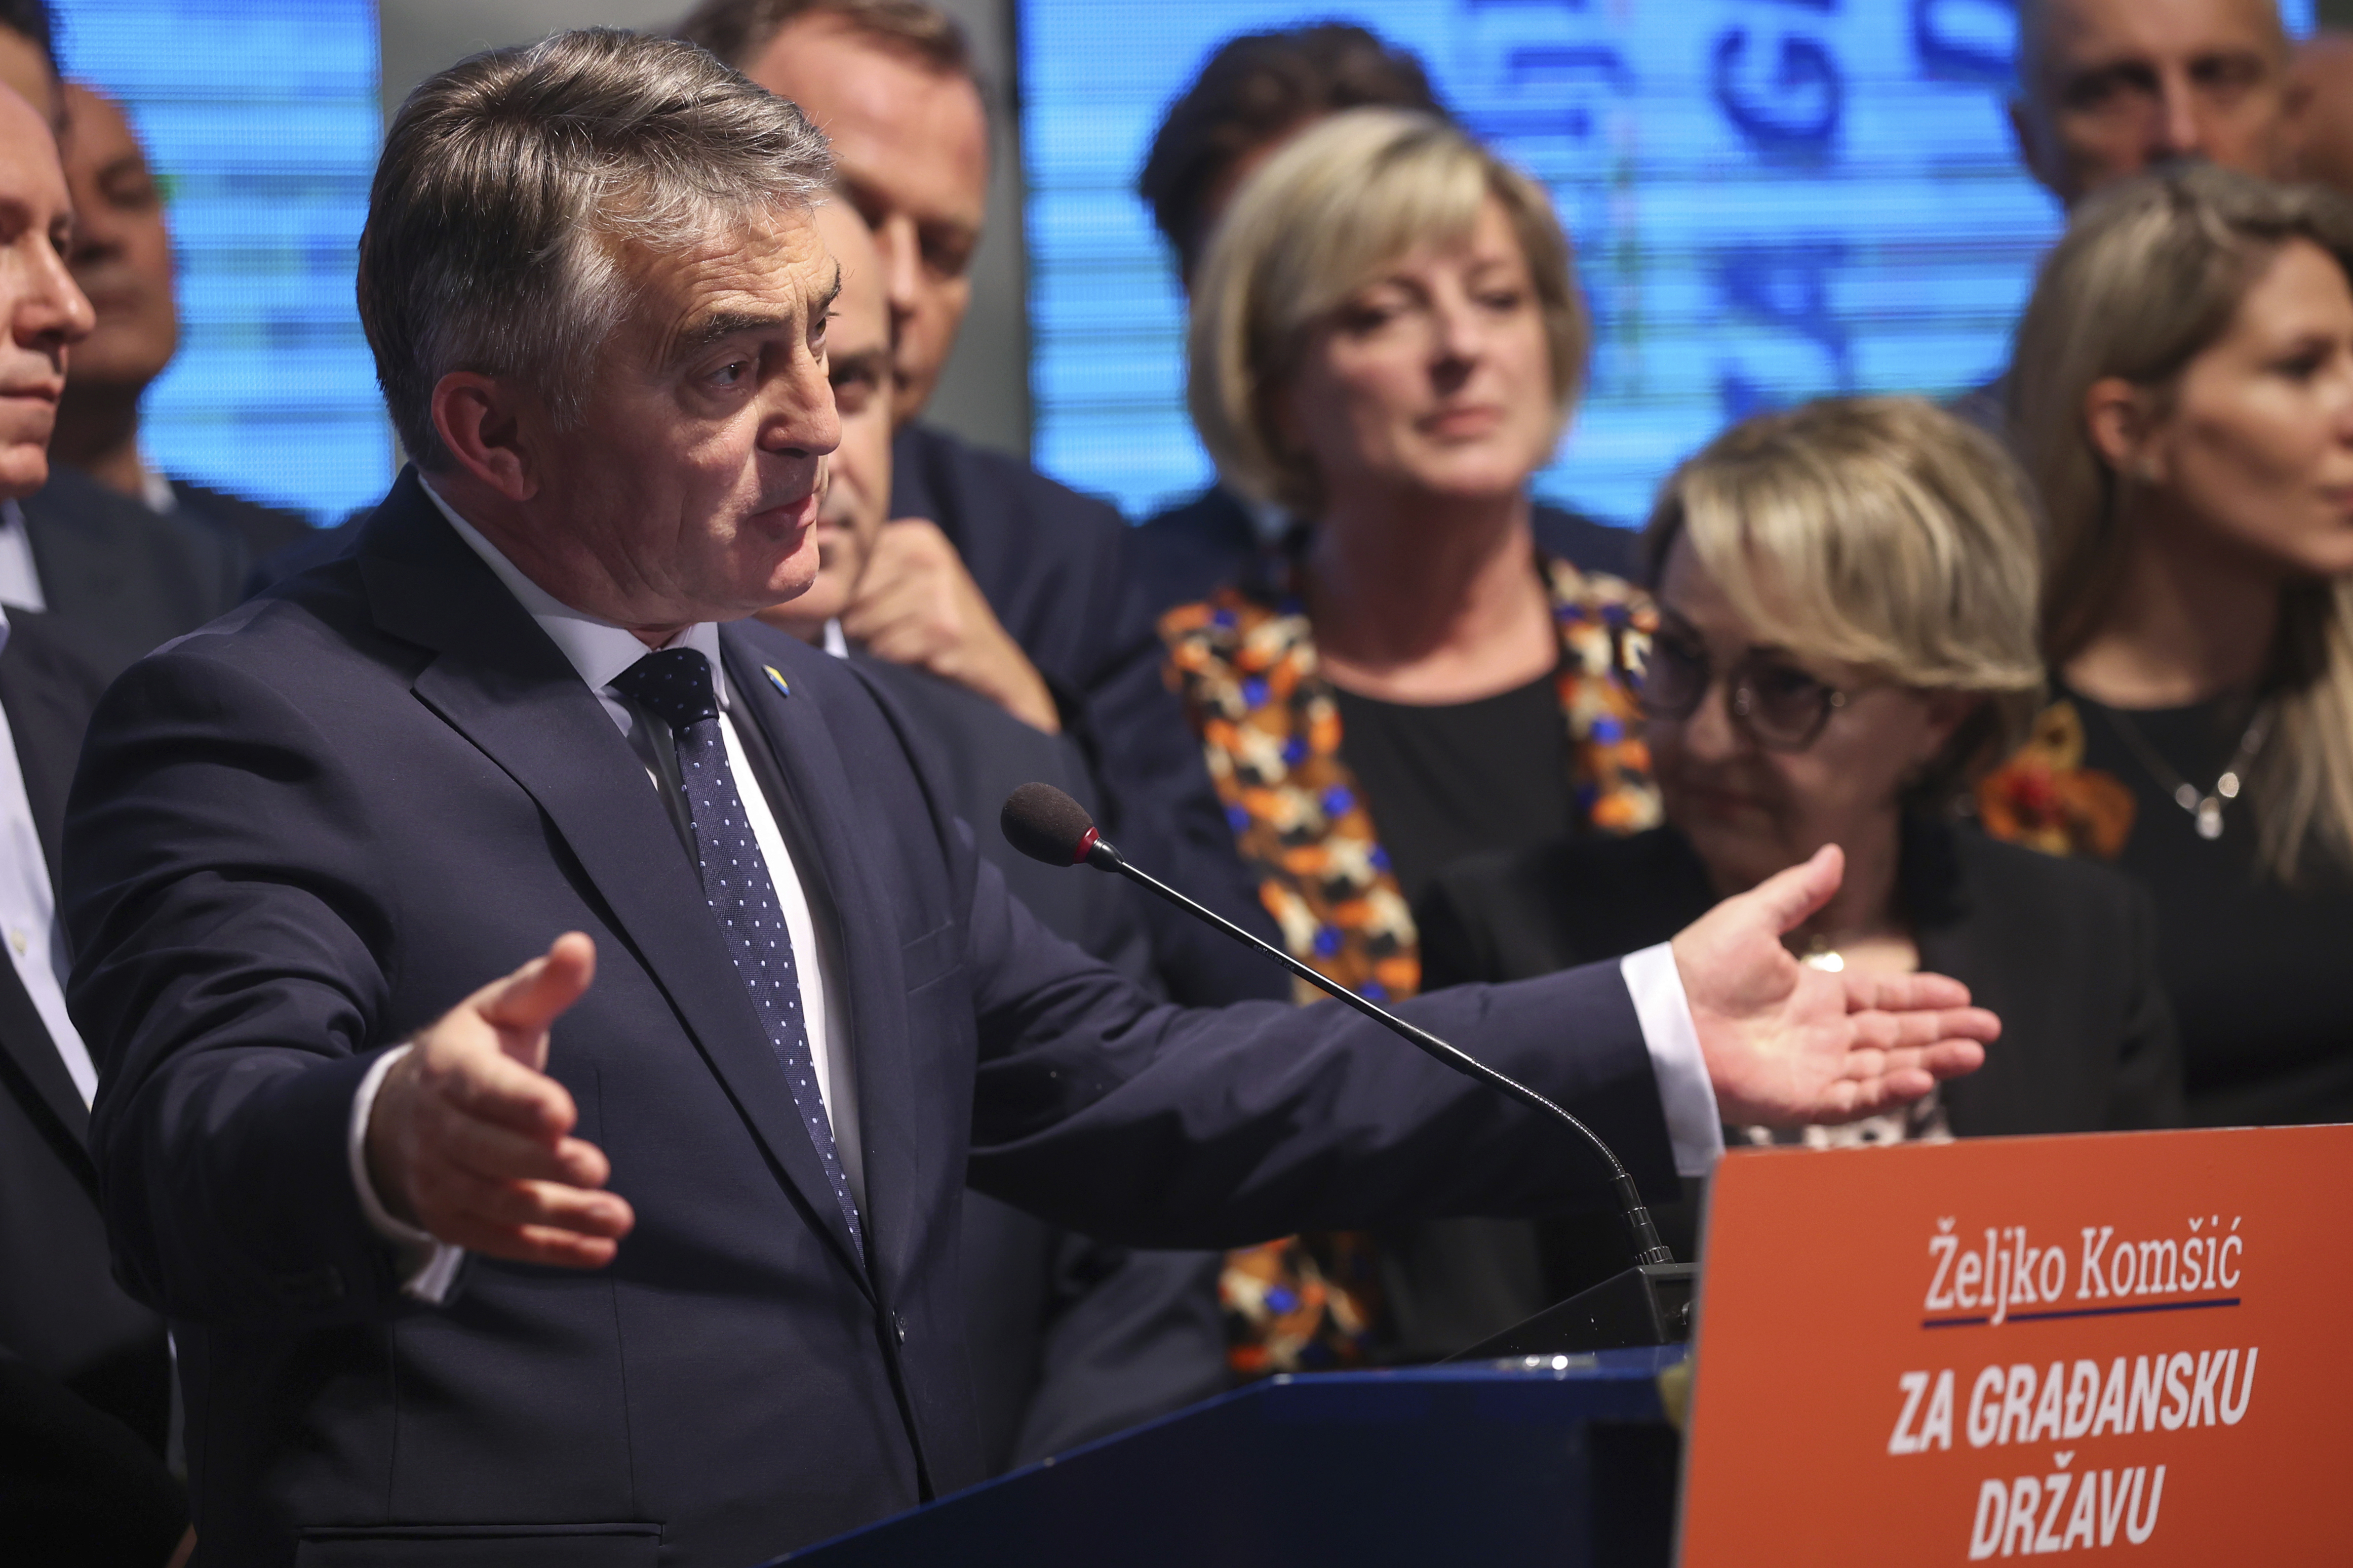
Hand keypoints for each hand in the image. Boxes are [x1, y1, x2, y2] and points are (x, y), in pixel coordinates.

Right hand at [364, 933, 633, 1266]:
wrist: (400, 1110)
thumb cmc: (472, 1053)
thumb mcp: (501, 1010)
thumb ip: (544, 985)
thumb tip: (580, 945)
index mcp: (452, 1070)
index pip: (483, 1088)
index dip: (519, 1102)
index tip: (563, 1113)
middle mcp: (439, 1129)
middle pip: (488, 1154)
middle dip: (542, 1166)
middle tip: (596, 1169)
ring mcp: (442, 1180)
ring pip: (499, 1203)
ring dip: (558, 1215)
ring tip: (616, 1218)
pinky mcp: (452, 1219)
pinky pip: (499, 1241)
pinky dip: (548, 1251)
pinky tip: (598, 1252)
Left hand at [842, 517, 1060, 732]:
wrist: (995, 670)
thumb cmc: (936, 630)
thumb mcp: (905, 586)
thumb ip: (865, 572)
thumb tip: (799, 571)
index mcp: (915, 537)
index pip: (846, 563)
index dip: (844, 598)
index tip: (862, 613)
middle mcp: (927, 555)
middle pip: (850, 594)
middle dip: (856, 622)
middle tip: (887, 635)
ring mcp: (939, 590)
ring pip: (862, 623)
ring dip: (873, 645)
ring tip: (904, 645)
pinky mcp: (944, 628)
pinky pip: (884, 648)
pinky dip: (891, 661)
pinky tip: (916, 658)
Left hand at [1670, 846, 1997, 1126]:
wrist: (1662, 1018)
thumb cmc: (1697, 967)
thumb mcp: (1753, 917)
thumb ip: (1799, 891)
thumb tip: (1834, 851)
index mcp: (1812, 992)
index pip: (1880, 996)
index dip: (1922, 996)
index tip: (1963, 994)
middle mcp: (1819, 1033)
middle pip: (1895, 1034)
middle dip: (1943, 1031)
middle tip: (1989, 1029)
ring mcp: (1812, 1069)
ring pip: (1886, 1066)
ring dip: (1931, 1059)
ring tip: (1974, 1051)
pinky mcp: (1800, 1101)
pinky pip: (1855, 1099)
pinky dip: (1890, 1090)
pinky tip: (1923, 1077)